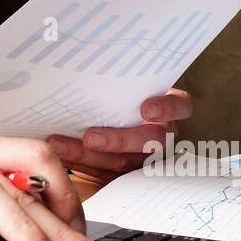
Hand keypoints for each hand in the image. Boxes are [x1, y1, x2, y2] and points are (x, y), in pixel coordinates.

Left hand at [44, 88, 192, 184]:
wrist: (101, 120)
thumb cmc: (114, 99)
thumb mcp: (120, 89)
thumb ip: (113, 84)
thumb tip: (84, 65)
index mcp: (166, 110)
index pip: (180, 106)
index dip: (167, 108)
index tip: (146, 109)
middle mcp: (160, 135)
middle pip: (151, 142)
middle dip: (119, 140)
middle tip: (90, 137)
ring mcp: (142, 158)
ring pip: (122, 162)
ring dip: (88, 154)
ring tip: (60, 145)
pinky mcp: (122, 175)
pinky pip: (103, 173)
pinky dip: (79, 163)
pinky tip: (59, 153)